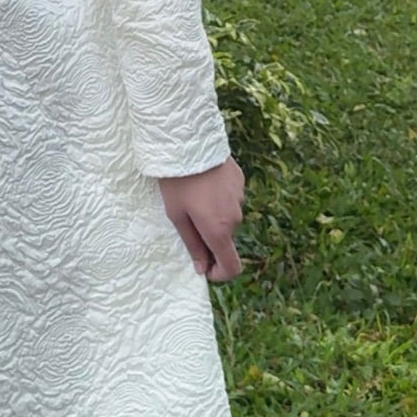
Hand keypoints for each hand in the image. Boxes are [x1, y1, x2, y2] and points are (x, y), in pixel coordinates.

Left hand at [157, 156, 245, 281]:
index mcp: (218, 230)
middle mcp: (235, 218)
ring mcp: (240, 198)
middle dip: (208, 236)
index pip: (232, 266)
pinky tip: (204, 182)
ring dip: (213, 214)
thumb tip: (201, 267)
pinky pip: (230, 198)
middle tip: (187, 218)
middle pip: (225, 238)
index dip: (220, 273)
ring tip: (193, 195)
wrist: (190, 143)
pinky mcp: (240, 181)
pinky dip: (218, 197)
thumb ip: (191, 243)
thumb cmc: (177, 181)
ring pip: (227, 217)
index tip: (205, 267)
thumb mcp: (176, 214)